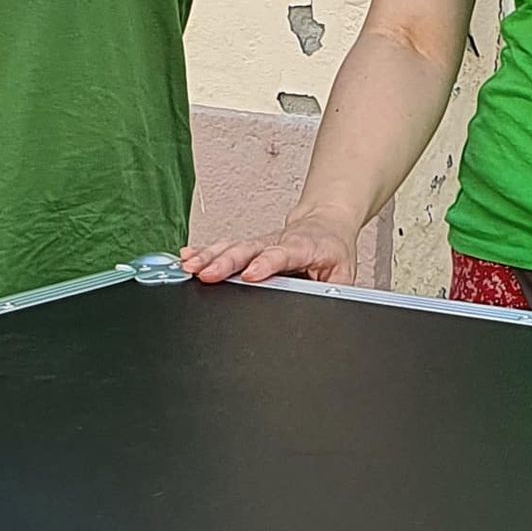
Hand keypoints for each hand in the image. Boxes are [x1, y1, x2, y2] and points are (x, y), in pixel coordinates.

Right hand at [181, 210, 358, 284]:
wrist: (326, 223)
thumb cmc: (333, 250)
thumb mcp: (344, 273)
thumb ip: (337, 291)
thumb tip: (331, 307)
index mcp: (303, 248)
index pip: (282, 254)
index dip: (266, 264)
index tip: (250, 274)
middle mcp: (277, 242)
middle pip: (248, 250)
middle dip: (225, 262)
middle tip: (206, 273)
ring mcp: (260, 242)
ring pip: (232, 247)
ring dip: (209, 256)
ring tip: (189, 266)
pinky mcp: (249, 246)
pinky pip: (224, 247)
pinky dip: (205, 252)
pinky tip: (187, 256)